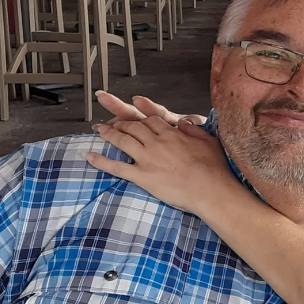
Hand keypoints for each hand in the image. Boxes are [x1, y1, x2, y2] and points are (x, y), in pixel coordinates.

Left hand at [86, 95, 231, 215]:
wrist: (210, 189)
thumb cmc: (213, 168)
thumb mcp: (208, 141)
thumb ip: (192, 130)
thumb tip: (182, 123)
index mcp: (171, 134)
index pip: (150, 120)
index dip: (139, 116)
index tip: (133, 114)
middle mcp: (156, 142)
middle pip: (133, 126)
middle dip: (120, 122)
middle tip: (111, 121)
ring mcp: (147, 158)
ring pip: (122, 141)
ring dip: (108, 134)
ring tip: (98, 130)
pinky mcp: (142, 176)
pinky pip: (117, 167)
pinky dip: (102, 161)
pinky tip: (90, 157)